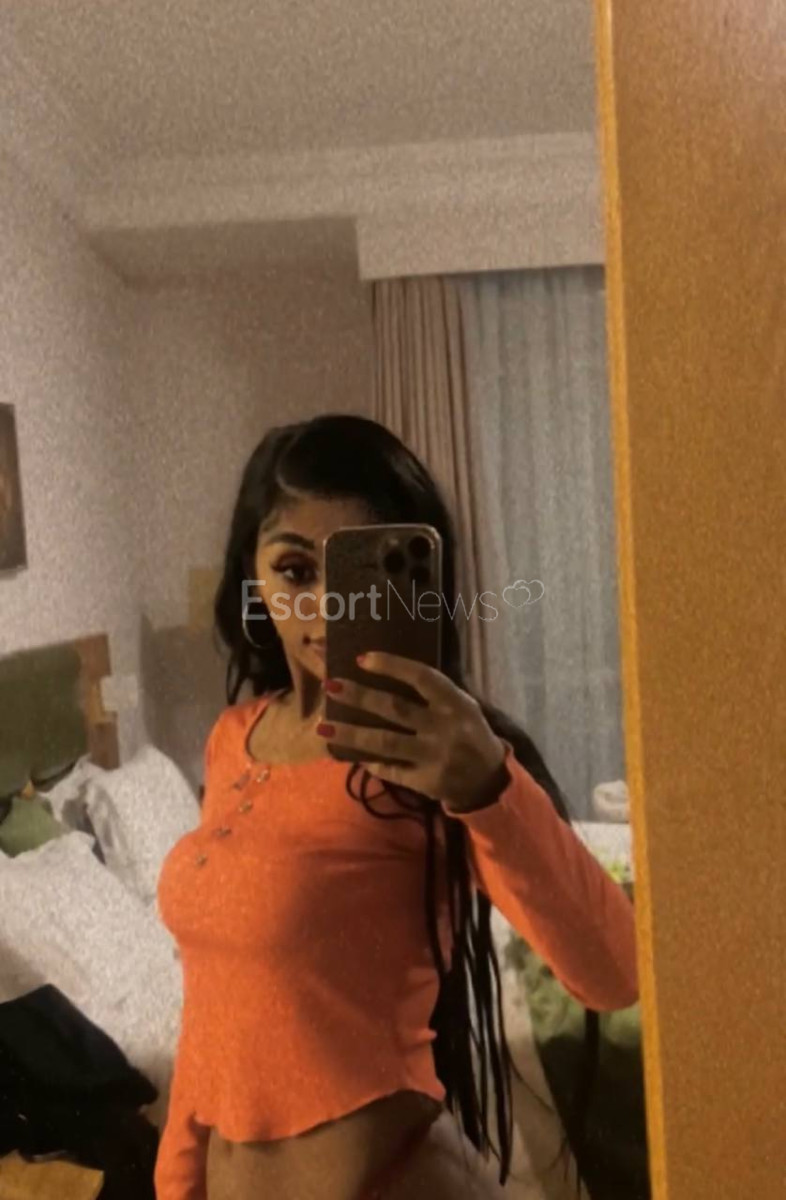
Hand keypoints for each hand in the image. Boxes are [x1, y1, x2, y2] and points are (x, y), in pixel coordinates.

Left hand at [316, 651, 509, 811]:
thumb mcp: (461, 706)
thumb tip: (382, 671)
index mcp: (455, 703)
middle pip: (394, 708)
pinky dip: (368, 761)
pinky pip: (389, 769)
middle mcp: (443, 729)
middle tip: (330, 685)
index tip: (361, 659)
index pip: (422, 677)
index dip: (392, 666)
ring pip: (384, 743)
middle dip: (359, 696)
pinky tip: (348, 753)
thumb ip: (431, 693)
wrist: (487, 779)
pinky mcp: (424, 782)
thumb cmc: (468, 732)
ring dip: (350, 733)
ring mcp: (432, 757)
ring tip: (323, 726)